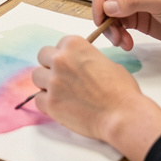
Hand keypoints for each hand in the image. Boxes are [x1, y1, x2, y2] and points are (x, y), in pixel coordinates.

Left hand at [30, 35, 144, 139]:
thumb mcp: (106, 62)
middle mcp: (60, 59)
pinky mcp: (50, 103)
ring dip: (46, 83)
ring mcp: (53, 81)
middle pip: (43, 57)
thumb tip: (80, 66)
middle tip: (63, 78)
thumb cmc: (121, 89)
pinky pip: (38, 99)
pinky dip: (47, 103)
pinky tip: (60, 106)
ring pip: (37, 77)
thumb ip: (86, 60)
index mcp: (74, 45)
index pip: (59, 45)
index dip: (65, 56)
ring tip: (61, 93)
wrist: (123, 115)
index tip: (72, 65)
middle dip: (51, 66)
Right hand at [90, 0, 160, 51]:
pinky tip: (128, 43)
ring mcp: (131, 3)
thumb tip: (108, 7)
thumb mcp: (160, 1)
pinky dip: (118, 36)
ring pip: (108, 15)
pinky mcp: (134, 19)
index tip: (101, 16)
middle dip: (104, 18)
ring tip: (122, 42)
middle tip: (113, 35)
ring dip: (111, 30)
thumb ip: (133, 2)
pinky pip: (117, 26)